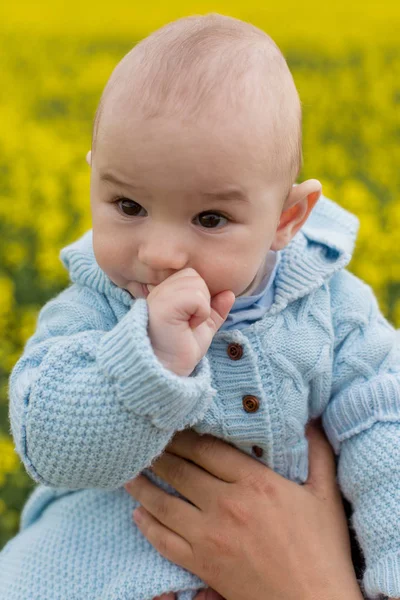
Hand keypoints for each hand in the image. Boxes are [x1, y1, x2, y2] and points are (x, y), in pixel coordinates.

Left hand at [125, 423, 363, 599]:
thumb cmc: (323, 552)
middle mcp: (226, 504)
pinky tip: (136, 514)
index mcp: (255, 483)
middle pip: (181, 470)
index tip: (171, 425)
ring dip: (142, 485)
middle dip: (160, 453)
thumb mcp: (326, 496)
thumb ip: (319, 453)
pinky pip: (164, 541)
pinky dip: (147, 525)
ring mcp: (210, 536)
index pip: (208, 449)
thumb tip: (311, 419)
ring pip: (164, 503)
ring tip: (128, 471)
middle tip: (143, 441)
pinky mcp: (202, 564)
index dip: (185, 435)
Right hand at [147, 268, 234, 375]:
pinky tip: (189, 326)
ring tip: (189, 324)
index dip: (200, 296)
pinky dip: (201, 313)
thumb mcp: (203, 326)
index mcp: (166, 292)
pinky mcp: (164, 305)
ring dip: (201, 308)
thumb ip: (215, 309)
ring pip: (197, 284)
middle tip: (190, 321)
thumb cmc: (181, 349)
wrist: (168, 369)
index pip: (191, 275)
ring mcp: (160, 296)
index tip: (191, 319)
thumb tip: (229, 293)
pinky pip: (196, 296)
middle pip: (194, 276)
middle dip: (202, 299)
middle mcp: (159, 290)